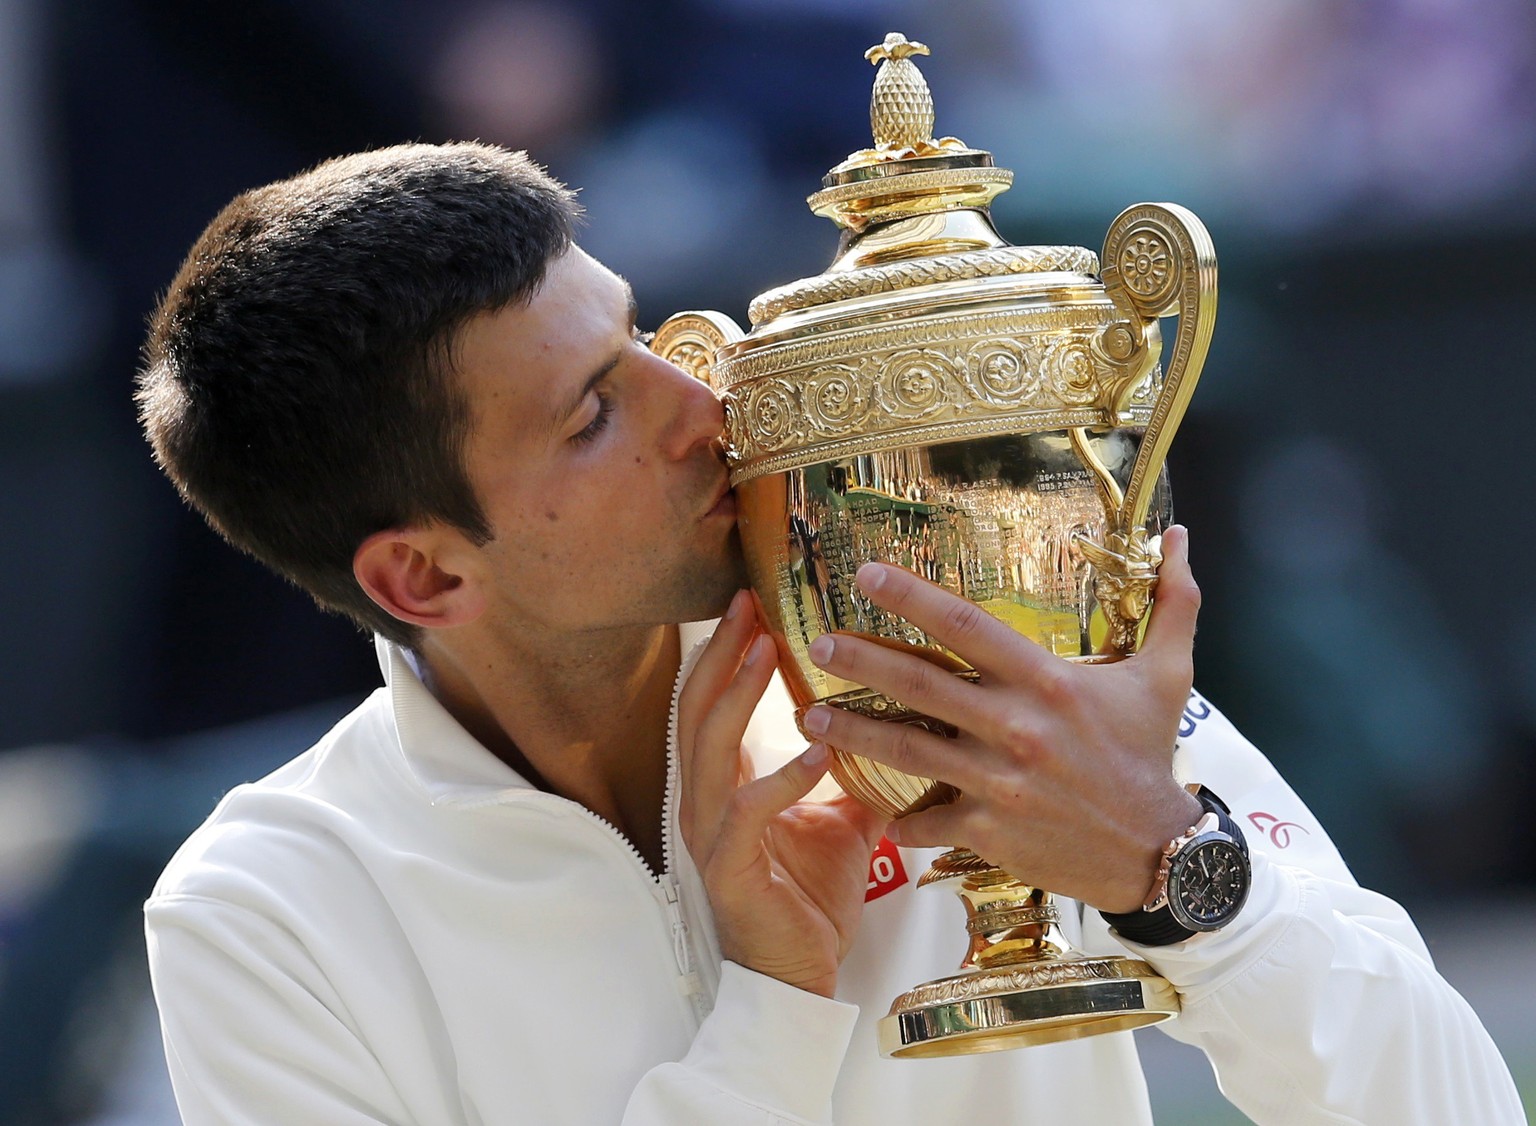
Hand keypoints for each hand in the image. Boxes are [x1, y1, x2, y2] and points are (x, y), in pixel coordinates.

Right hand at [677, 590, 885, 997]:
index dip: (725, 650)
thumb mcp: (841, 819)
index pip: (710, 702)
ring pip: (710, 747)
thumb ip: (851, 770)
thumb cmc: (811, 897)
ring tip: (765, 650)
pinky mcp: (730, 867)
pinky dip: (782, 776)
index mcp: (724, 784)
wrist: (798, 975)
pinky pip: (750, 811)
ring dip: (737, 694)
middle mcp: (706, 800)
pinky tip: (817, 749)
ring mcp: (711, 833)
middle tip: (747, 602)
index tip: (750, 601)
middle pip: (697, 708)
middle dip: (720, 651)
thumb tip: (897, 724)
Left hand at [801, 525, 1204, 914]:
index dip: (911, 597)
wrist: (1159, 853)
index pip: (966, 625)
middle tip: (817, 645)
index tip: (865, 574)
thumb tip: (1182, 536)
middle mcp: (1014, 726)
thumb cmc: (1152, 755)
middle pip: (920, 683)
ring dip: (852, 734)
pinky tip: (870, 813)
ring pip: (908, 750)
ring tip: (808, 720)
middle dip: (860, 660)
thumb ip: (1173, 603)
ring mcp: (997, 780)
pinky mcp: (989, 830)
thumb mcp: (1169, 675)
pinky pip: (927, 822)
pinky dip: (898, 821)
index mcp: (1046, 681)